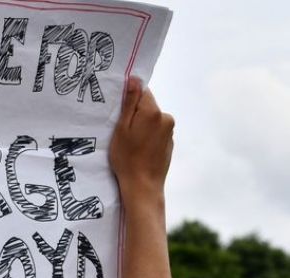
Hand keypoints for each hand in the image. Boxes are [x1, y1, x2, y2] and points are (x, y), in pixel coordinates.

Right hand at [109, 77, 174, 209]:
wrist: (143, 186)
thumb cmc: (127, 158)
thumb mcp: (121, 129)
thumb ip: (129, 103)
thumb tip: (134, 79)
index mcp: (153, 111)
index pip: (142, 92)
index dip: (129, 101)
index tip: (120, 114)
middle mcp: (166, 118)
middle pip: (148, 107)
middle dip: (135, 115)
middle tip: (121, 132)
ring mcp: (170, 131)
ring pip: (152, 120)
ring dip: (141, 126)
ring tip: (130, 144)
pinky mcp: (170, 143)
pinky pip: (156, 132)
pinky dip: (147, 137)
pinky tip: (139, 151)